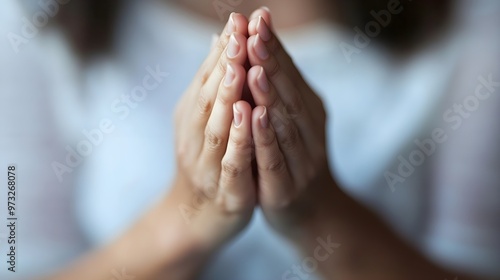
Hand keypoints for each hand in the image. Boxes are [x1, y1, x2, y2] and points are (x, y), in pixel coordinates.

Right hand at [172, 13, 255, 252]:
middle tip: (238, 31)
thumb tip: (220, 41)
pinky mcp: (226, 191)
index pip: (207, 78)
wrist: (195, 218)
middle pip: (209, 97)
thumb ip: (212, 84)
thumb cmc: (206, 163)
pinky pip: (232, 163)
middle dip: (225, 63)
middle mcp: (196, 138)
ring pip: (218, 127)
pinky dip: (239, 139)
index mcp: (193, 118)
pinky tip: (248, 118)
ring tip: (239, 66)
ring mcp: (208, 166)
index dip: (223, 49)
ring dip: (228, 96)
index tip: (238, 19)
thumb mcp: (205, 122)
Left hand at [246, 9, 334, 235]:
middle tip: (255, 31)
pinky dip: (266, 137)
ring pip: (284, 124)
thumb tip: (252, 42)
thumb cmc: (295, 160)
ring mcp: (301, 161)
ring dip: (269, 94)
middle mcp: (309, 131)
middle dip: (270, 61)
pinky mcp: (287, 188)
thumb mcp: (288, 121)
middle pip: (288, 92)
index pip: (288, 74)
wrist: (314, 213)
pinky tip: (256, 116)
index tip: (258, 17)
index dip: (273, 46)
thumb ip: (273, 86)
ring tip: (254, 67)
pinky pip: (275, 160)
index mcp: (307, 112)